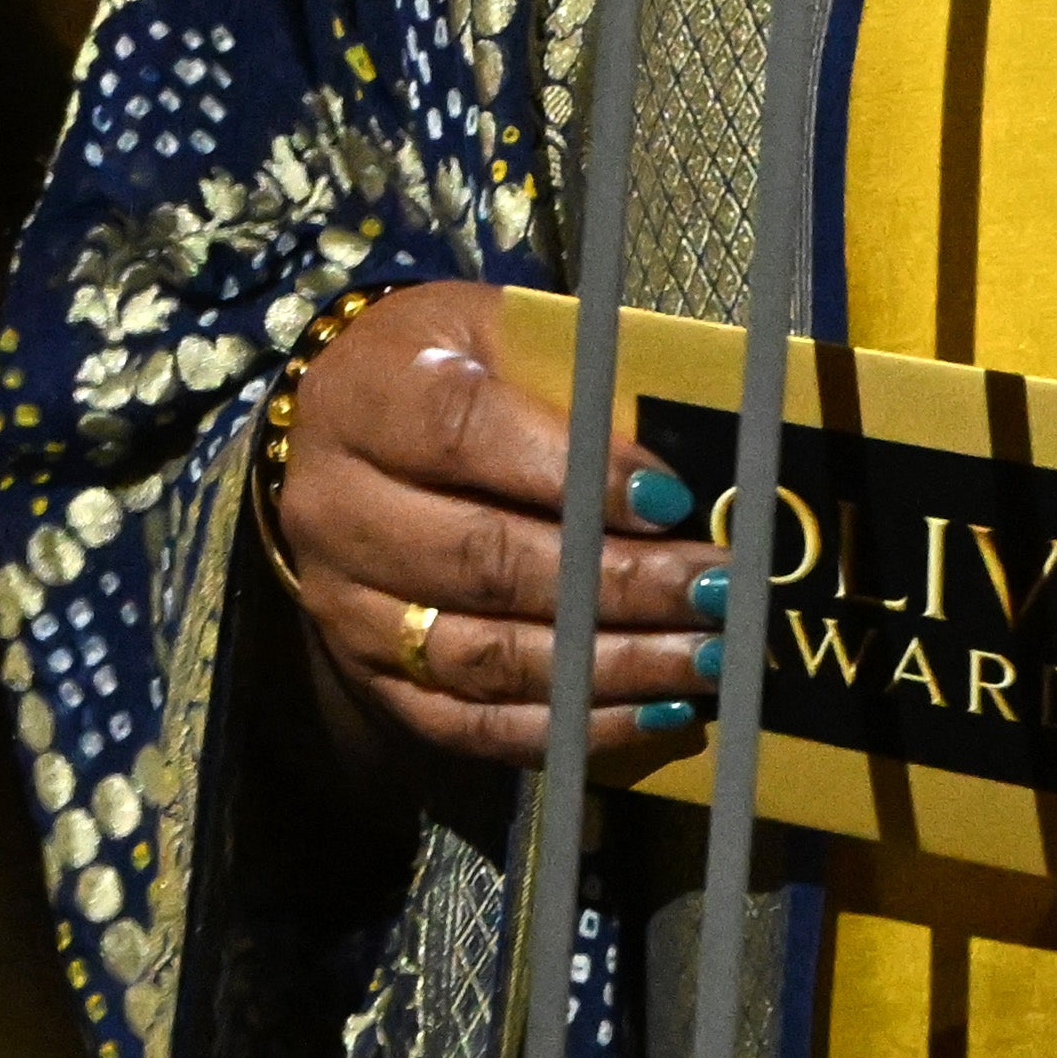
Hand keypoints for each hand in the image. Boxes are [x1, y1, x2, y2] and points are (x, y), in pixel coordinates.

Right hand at [269, 280, 719, 769]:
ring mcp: (348, 608)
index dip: (574, 471)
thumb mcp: (499, 332)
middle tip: (716, 588)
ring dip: (609, 665)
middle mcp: (339, 512)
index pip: (463, 435)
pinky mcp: (370, 679)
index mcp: (367, 401)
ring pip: (483, 657)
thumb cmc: (451, 367)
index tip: (671, 496)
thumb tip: (692, 453)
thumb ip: (579, 377)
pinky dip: (571, 725)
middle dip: (618, 582)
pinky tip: (656, 712)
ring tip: (706, 656)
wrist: (344, 430)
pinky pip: (472, 725)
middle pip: (484, 561)